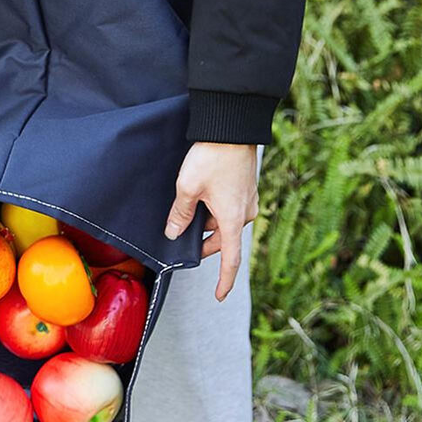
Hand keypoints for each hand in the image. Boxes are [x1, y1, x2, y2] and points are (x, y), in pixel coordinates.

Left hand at [164, 141, 259, 300]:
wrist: (231, 126)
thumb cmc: (212, 157)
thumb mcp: (187, 188)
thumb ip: (180, 214)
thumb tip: (174, 232)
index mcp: (232, 219)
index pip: (230, 260)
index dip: (224, 281)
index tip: (219, 296)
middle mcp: (245, 213)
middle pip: (223, 240)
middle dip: (202, 243)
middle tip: (180, 237)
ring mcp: (247, 199)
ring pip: (223, 222)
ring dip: (206, 222)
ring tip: (186, 207)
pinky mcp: (245, 187)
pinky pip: (228, 208)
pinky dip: (213, 209)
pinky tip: (199, 195)